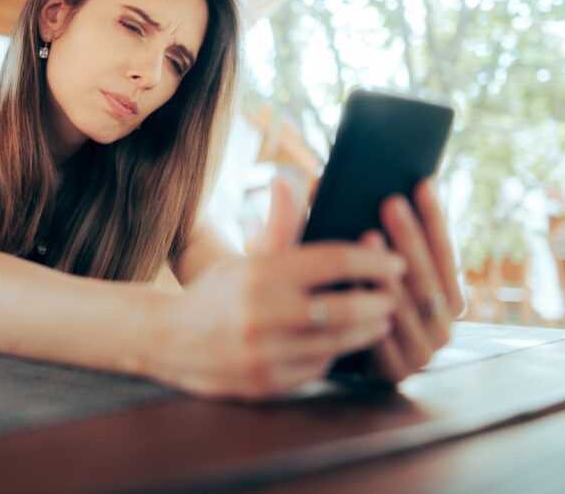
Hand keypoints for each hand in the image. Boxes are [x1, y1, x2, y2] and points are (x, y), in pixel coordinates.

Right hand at [153, 176, 402, 400]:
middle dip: (379, 301)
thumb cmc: (216, 292)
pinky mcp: (266, 384)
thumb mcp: (245, 257)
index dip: (372, 260)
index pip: (333, 261)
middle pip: (344, 307)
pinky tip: (345, 343)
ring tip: (381, 320)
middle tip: (395, 294)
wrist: (169, 340)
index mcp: (260, 274)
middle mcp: (262, 314)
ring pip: (337, 344)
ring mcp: (265, 354)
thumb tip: (289, 180)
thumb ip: (278, 226)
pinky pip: (318, 370)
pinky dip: (336, 356)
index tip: (395, 260)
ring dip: (367, 331)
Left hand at [361, 178, 464, 383]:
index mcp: (448, 297)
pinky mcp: (397, 371)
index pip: (446, 252)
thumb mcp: (374, 270)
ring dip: (387, 270)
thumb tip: (351, 180)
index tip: (422, 183)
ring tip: (367, 235)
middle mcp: (444, 324)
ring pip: (407, 304)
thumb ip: (379, 233)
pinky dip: (367, 306)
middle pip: (427, 275)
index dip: (435, 218)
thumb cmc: (359, 306)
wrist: (340, 361)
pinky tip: (351, 283)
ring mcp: (424, 350)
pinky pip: (381, 334)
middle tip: (391, 201)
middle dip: (410, 237)